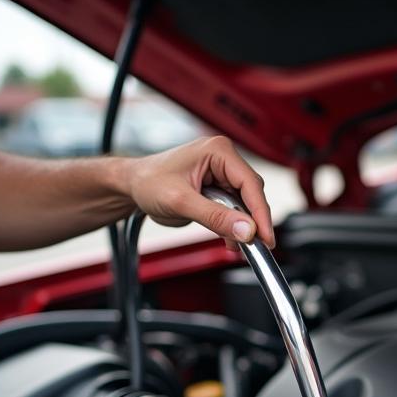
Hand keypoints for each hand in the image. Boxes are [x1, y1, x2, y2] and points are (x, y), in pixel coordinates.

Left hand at [124, 136, 274, 248]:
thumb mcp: (181, 201)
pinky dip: (234, 227)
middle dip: (253, 222)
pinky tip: (230, 240)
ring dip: (243, 227)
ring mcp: (221, 175)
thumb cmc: (148, 181)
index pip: (250, 184)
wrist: (131, 186)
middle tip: (255, 246)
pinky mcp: (218, 190)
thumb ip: (215, 217)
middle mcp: (223, 160)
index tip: (265, 237)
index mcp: (218, 151)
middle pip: (252, 195)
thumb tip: (246, 230)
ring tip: (237, 246)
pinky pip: (235, 211)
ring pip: (246, 205)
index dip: (261, 214)